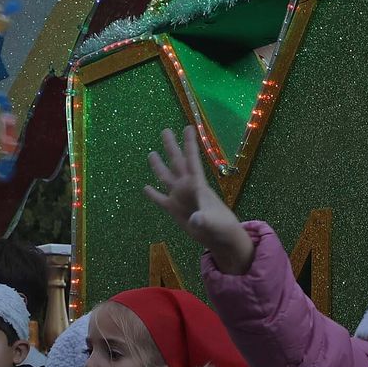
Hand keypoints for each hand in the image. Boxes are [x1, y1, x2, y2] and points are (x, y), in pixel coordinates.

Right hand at [144, 125, 252, 272]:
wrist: (220, 239)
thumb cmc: (222, 227)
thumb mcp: (214, 223)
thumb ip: (205, 220)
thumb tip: (196, 220)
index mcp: (198, 185)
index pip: (192, 160)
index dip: (190, 144)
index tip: (189, 127)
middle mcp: (187, 187)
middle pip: (177, 163)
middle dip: (172, 147)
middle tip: (165, 130)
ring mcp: (179, 197)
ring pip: (166, 177)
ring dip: (158, 166)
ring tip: (151, 153)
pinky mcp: (174, 210)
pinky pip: (160, 199)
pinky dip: (152, 194)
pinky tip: (145, 188)